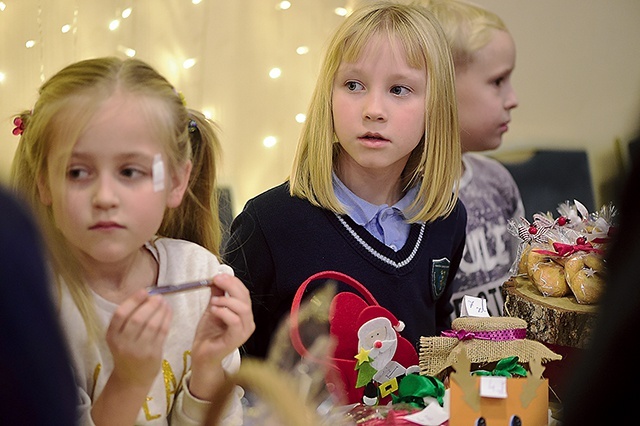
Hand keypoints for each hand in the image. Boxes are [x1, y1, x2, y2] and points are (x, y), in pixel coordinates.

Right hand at [106, 289, 172, 387]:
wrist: (131, 378)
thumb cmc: (127, 352)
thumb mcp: (120, 337)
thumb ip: (129, 318)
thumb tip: (147, 294)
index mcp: (112, 336)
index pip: (120, 314)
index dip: (133, 300)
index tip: (144, 291)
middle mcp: (123, 343)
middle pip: (138, 318)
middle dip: (150, 304)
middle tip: (158, 296)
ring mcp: (139, 350)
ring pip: (152, 325)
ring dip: (161, 310)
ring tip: (165, 302)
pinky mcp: (153, 354)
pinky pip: (162, 332)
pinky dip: (167, 319)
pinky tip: (169, 312)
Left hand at [188, 273, 254, 398]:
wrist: (202, 353)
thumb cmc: (209, 334)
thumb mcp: (212, 308)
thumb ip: (217, 294)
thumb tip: (218, 278)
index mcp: (244, 313)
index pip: (244, 292)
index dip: (232, 282)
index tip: (218, 275)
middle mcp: (248, 321)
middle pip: (245, 298)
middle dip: (231, 286)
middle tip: (217, 280)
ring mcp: (244, 331)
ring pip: (243, 308)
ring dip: (226, 301)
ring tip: (213, 302)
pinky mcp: (237, 339)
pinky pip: (235, 321)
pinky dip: (224, 312)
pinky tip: (214, 310)